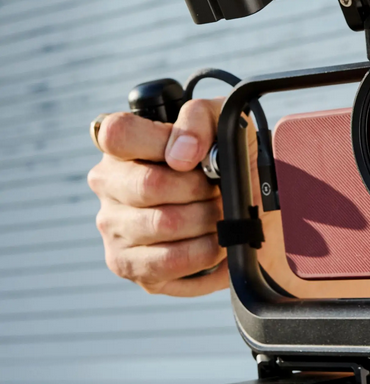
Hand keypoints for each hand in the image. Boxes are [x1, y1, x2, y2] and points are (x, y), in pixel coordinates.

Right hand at [87, 99, 249, 295]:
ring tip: (221, 217)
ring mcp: (113, 226)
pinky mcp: (128, 265)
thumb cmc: (225, 166)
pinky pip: (169, 262)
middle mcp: (109, 184)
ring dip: (207, 221)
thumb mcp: (224, 125)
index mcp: (125, 145)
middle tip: (219, 192)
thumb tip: (182, 153)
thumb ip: (200, 119)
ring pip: (164, 224)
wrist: (247, 213)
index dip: (161, 143)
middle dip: (200, 190)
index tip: (194, 157)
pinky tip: (216, 245)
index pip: (117, 133)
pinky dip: (205, 253)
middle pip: (150, 185)